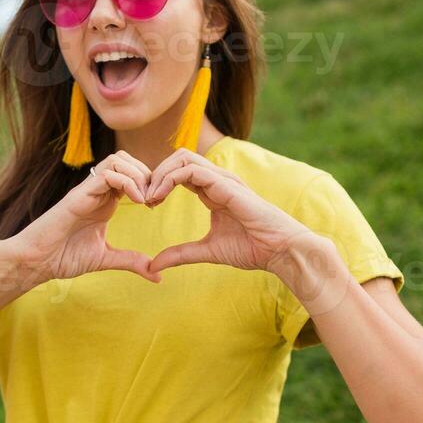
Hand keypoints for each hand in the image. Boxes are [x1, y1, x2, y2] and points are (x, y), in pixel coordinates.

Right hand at [5, 151, 163, 284]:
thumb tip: (158, 275)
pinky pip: (106, 174)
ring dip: (138, 174)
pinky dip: (127, 182)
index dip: (149, 182)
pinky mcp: (78, 195)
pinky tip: (137, 201)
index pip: (130, 173)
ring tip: (145, 199)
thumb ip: (131, 261)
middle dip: (146, 173)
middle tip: (155, 198)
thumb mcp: (106, 259)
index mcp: (104, 200)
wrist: (36, 261)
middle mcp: (96, 190)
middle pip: (126, 158)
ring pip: (117, 160)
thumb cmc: (63, 257)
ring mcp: (87, 190)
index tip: (157, 204)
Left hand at [143, 148, 310, 274]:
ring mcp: (223, 179)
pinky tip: (159, 196)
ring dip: (160, 174)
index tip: (147, 204)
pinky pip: (192, 170)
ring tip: (149, 197)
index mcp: (213, 191)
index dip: (159, 183)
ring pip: (182, 158)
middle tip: (143, 197)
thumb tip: (154, 264)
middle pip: (178, 158)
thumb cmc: (252, 248)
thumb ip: (181, 254)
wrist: (279, 250)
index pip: (180, 173)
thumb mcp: (207, 251)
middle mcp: (217, 180)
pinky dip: (170, 179)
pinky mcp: (226, 184)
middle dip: (156, 173)